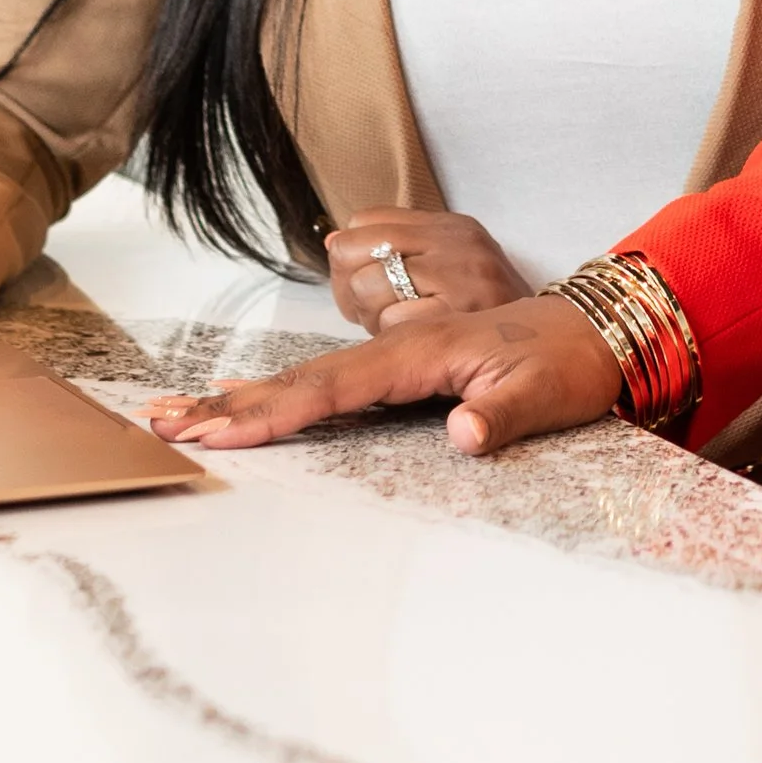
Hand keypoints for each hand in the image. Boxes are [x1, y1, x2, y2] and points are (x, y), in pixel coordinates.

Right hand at [142, 294, 623, 458]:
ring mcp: (398, 354)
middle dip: (234, 403)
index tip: (222, 427)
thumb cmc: (571, 361)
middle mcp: (401, 347)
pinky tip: (248, 401)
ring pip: (309, 378)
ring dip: (244, 396)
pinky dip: (281, 392)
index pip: (336, 385)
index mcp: (424, 351)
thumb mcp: (546, 391)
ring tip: (180, 412)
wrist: (597, 329)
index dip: (276, 409)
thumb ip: (502, 412)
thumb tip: (462, 433)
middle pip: (303, 378)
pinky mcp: (403, 364)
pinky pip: (330, 381)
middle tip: (164, 421)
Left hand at [322, 210, 525, 333]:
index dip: (352, 259)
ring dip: (374, 319)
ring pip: (368, 287)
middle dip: (352, 289)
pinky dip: (396, 340)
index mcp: (451, 227)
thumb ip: (396, 250)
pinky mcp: (462, 316)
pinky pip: (393, 324)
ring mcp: (461, 276)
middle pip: (353, 250)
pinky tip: (421, 348)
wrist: (574, 344)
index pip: (363, 222)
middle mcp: (456, 243)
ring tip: (407, 331)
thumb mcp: (456, 267)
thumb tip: (332, 241)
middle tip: (380, 313)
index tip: (370, 286)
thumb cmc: (494, 319)